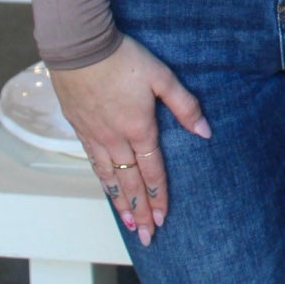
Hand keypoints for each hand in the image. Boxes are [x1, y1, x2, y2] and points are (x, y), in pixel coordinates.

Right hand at [50, 34, 210, 245]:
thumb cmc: (123, 58)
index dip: (159, 195)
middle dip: (141, 211)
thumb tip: (205, 131)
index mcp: (139, 128)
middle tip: (147, 236)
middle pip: (130, 183)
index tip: (164, 218)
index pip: (152, 170)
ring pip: (109, 177)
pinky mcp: (80, 128)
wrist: (80, 46)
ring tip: (128, 223)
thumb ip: (184, 105)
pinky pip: (92, 162)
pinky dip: (102, 181)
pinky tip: (107, 188)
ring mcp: (95, 135)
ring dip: (120, 203)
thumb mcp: (162, 76)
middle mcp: (115, 138)